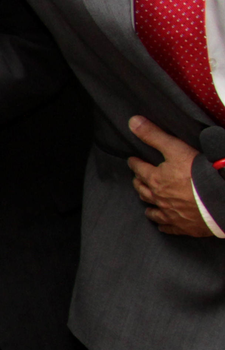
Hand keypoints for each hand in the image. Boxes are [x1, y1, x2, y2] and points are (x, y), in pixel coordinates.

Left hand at [129, 115, 211, 236]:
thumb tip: (132, 122)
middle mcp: (159, 198)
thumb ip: (154, 136)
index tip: (132, 160)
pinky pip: (168, 227)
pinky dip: (163, 225)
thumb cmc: (199, 174)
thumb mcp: (176, 149)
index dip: (135, 163)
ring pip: (152, 210)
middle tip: (137, 178)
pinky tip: (161, 225)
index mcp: (156, 179)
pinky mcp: (183, 226)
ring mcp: (171, 214)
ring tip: (145, 199)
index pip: (140, 169)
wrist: (219, 200)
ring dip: (148, 204)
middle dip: (139, 183)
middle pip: (143, 190)